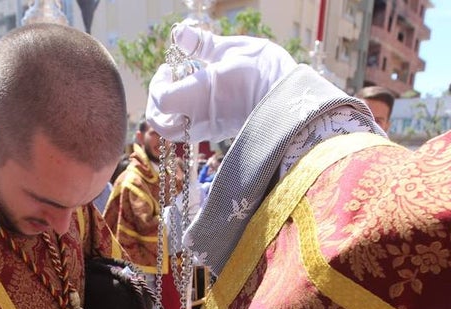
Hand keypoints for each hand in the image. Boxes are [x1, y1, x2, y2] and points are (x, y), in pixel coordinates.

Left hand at [147, 20, 297, 142]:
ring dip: (170, 112)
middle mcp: (199, 118)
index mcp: (198, 95)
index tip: (171, 67)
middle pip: (161, 125)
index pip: (160, 99)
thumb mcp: (234, 48)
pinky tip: (200, 95)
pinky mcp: (221, 133)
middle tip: (170, 81)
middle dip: (157, 104)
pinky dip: (186, 116)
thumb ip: (203, 44)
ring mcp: (210, 130)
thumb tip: (179, 33)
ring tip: (185, 88)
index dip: (158, 83)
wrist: (294, 99)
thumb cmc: (265, 70)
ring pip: (175, 132)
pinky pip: (192, 130)